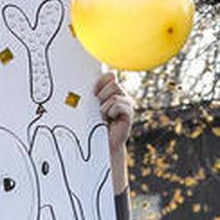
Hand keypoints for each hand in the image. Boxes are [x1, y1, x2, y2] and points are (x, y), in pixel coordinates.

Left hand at [94, 72, 132, 193]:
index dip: (100, 82)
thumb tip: (95, 79)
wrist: (100, 144)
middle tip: (98, 110)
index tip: (93, 93)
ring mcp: (127, 103)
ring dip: (104, 107)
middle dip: (101, 96)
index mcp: (111, 91)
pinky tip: (110, 120)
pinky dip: (110, 112)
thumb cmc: (92, 125)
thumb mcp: (90, 106)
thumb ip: (93, 92)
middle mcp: (121, 95)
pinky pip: (117, 104)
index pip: (109, 76)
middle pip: (112, 83)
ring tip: (103, 117)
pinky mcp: (129, 112)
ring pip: (114, 95)